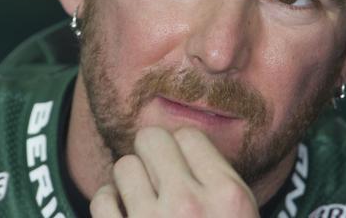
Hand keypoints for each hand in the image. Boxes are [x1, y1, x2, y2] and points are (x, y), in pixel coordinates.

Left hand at [90, 126, 259, 217]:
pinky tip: (126, 214)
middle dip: (153, 153)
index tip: (183, 164)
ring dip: (131, 180)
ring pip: (125, 166)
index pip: (189, 135)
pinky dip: (109, 204)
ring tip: (144, 198)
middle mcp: (189, 206)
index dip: (184, 148)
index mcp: (227, 196)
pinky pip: (101, 199)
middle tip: (159, 174)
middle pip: (152, 139)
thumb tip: (185, 141)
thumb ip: (220, 181)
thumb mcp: (244, 214)